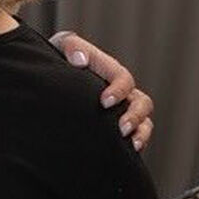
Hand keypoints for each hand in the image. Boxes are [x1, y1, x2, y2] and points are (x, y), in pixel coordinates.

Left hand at [49, 31, 153, 151]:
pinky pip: (136, 135)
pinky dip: (137, 143)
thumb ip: (72, 47)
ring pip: (144, 121)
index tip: (104, 102)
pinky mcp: (116, 124)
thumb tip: (80, 60)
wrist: (53, 73)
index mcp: (110, 71)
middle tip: (121, 129)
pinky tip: (127, 153)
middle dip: (135, 116)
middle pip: (142, 102)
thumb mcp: (63, 46)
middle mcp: (121, 91)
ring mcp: (121, 108)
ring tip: (132, 145)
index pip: (124, 79)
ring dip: (141, 133)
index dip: (119, 90)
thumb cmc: (60, 57)